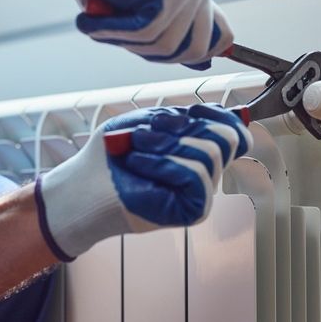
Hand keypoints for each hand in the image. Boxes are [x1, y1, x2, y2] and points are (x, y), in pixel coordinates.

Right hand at [30, 0, 231, 69]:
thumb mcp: (148, 14)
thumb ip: (174, 33)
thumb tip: (204, 62)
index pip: (222, 36)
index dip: (198, 55)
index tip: (170, 57)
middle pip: (196, 49)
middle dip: (158, 56)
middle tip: (127, 42)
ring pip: (169, 46)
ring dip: (131, 44)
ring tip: (107, 27)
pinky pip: (148, 33)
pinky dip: (117, 33)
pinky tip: (99, 23)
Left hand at [34, 103, 251, 260]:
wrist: (85, 185)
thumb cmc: (112, 154)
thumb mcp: (146, 124)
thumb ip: (182, 118)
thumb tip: (225, 117)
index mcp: (196, 149)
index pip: (234, 131)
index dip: (220, 115)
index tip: (192, 111)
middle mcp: (205, 171)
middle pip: (226, 137)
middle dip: (185, 127)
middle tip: (146, 133)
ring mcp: (201, 192)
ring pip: (211, 153)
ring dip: (166, 144)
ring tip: (135, 148)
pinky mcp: (194, 210)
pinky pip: (197, 177)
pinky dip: (164, 163)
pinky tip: (138, 164)